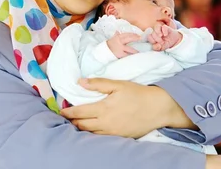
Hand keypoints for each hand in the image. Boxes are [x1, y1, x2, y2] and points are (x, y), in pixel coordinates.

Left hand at [60, 78, 192, 137]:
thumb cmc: (138, 94)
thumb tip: (80, 82)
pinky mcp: (119, 137)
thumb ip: (98, 83)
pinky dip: (93, 134)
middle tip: (68, 117)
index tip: (62, 111)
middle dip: (73, 121)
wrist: (158, 108)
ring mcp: (112, 132)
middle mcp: (105, 123)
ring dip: (82, 128)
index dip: (68, 112)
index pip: (79, 112)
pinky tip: (93, 129)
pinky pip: (101, 138)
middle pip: (82, 125)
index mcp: (103, 108)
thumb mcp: (119, 84)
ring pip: (90, 133)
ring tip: (78, 123)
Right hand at [107, 32, 139, 57]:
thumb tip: (117, 31)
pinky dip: (130, 56)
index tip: (137, 35)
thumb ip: (115, 35)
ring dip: (134, 50)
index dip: (132, 34)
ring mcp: (120, 48)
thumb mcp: (111, 39)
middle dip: (135, 38)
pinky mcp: (120, 54)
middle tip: (140, 38)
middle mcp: (119, 42)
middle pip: (129, 39)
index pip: (126, 34)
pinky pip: (126, 55)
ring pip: (129, 49)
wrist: (103, 52)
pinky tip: (134, 57)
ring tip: (138, 52)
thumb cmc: (108, 45)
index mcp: (118, 37)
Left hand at [147, 22, 181, 50]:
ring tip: (162, 36)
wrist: (175, 40)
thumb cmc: (166, 43)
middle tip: (162, 42)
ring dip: (158, 32)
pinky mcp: (166, 27)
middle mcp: (156, 31)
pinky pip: (163, 27)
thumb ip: (158, 48)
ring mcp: (161, 28)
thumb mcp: (162, 47)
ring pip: (156, 27)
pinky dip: (164, 31)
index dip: (152, 40)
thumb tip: (155, 47)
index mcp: (153, 36)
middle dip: (157, 38)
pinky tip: (165, 34)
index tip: (157, 43)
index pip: (149, 37)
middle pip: (152, 33)